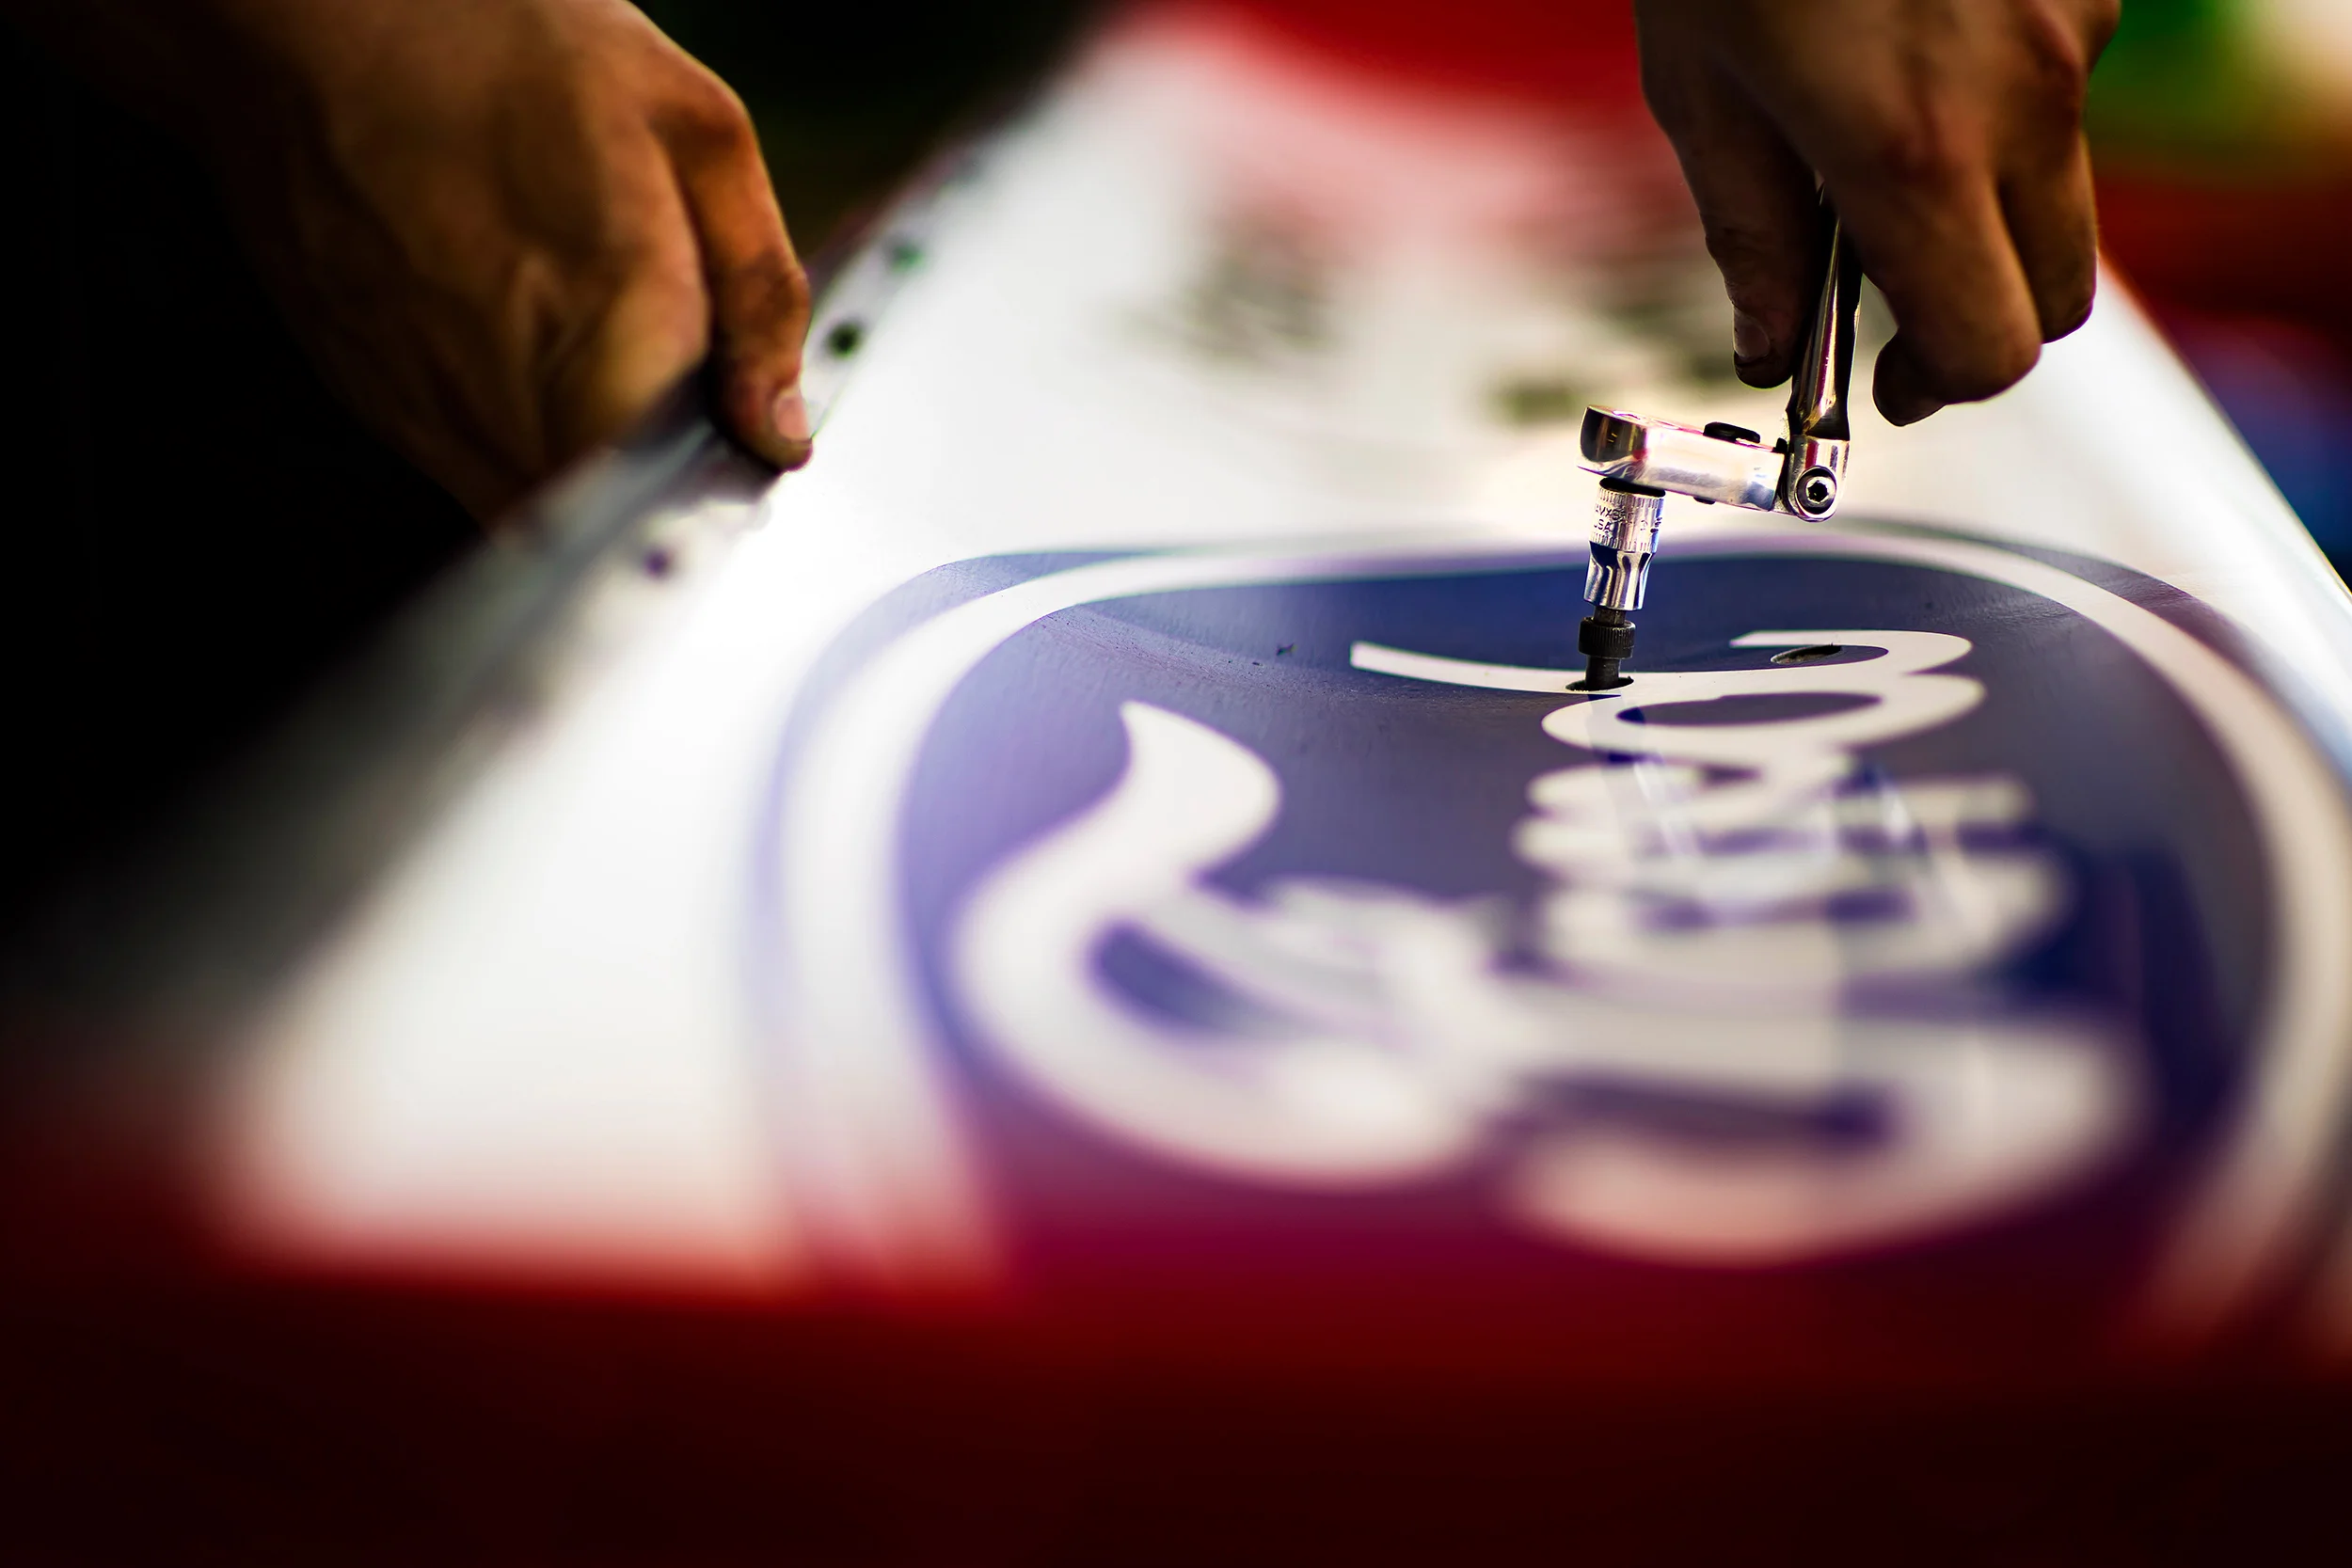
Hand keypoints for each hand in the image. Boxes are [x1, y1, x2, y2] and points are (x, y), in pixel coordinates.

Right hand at [18, 0, 812, 517]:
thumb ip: (761, 295)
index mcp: (615, 322)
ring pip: (542, 508)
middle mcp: (512, 393)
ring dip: (583, 456)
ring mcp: (430, 414)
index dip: (723, 483)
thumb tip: (779, 429)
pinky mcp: (377, 410)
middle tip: (658, 365)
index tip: (733, 438)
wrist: (310, 25)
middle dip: (658, 470)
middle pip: (618, 517)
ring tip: (571, 327)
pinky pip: (474, 469)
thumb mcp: (693, 130)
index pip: (691, 500)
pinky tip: (510, 328)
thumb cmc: (492, 45)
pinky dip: (514, 430)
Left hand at [1633, 0, 2119, 424]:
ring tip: (1869, 138)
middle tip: (1883, 302)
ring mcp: (2076, 34)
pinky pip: (2060, 92)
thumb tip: (1770, 345)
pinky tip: (1910, 54)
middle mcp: (2023, 100)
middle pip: (2052, 296)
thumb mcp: (1702, 89)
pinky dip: (1996, 113)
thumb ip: (1749, 237)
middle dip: (1973, 319)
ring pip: (2059, 189)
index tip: (1880, 384)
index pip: (1984, 348)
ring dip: (1982, 205)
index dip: (1932, 388)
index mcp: (1912, 150)